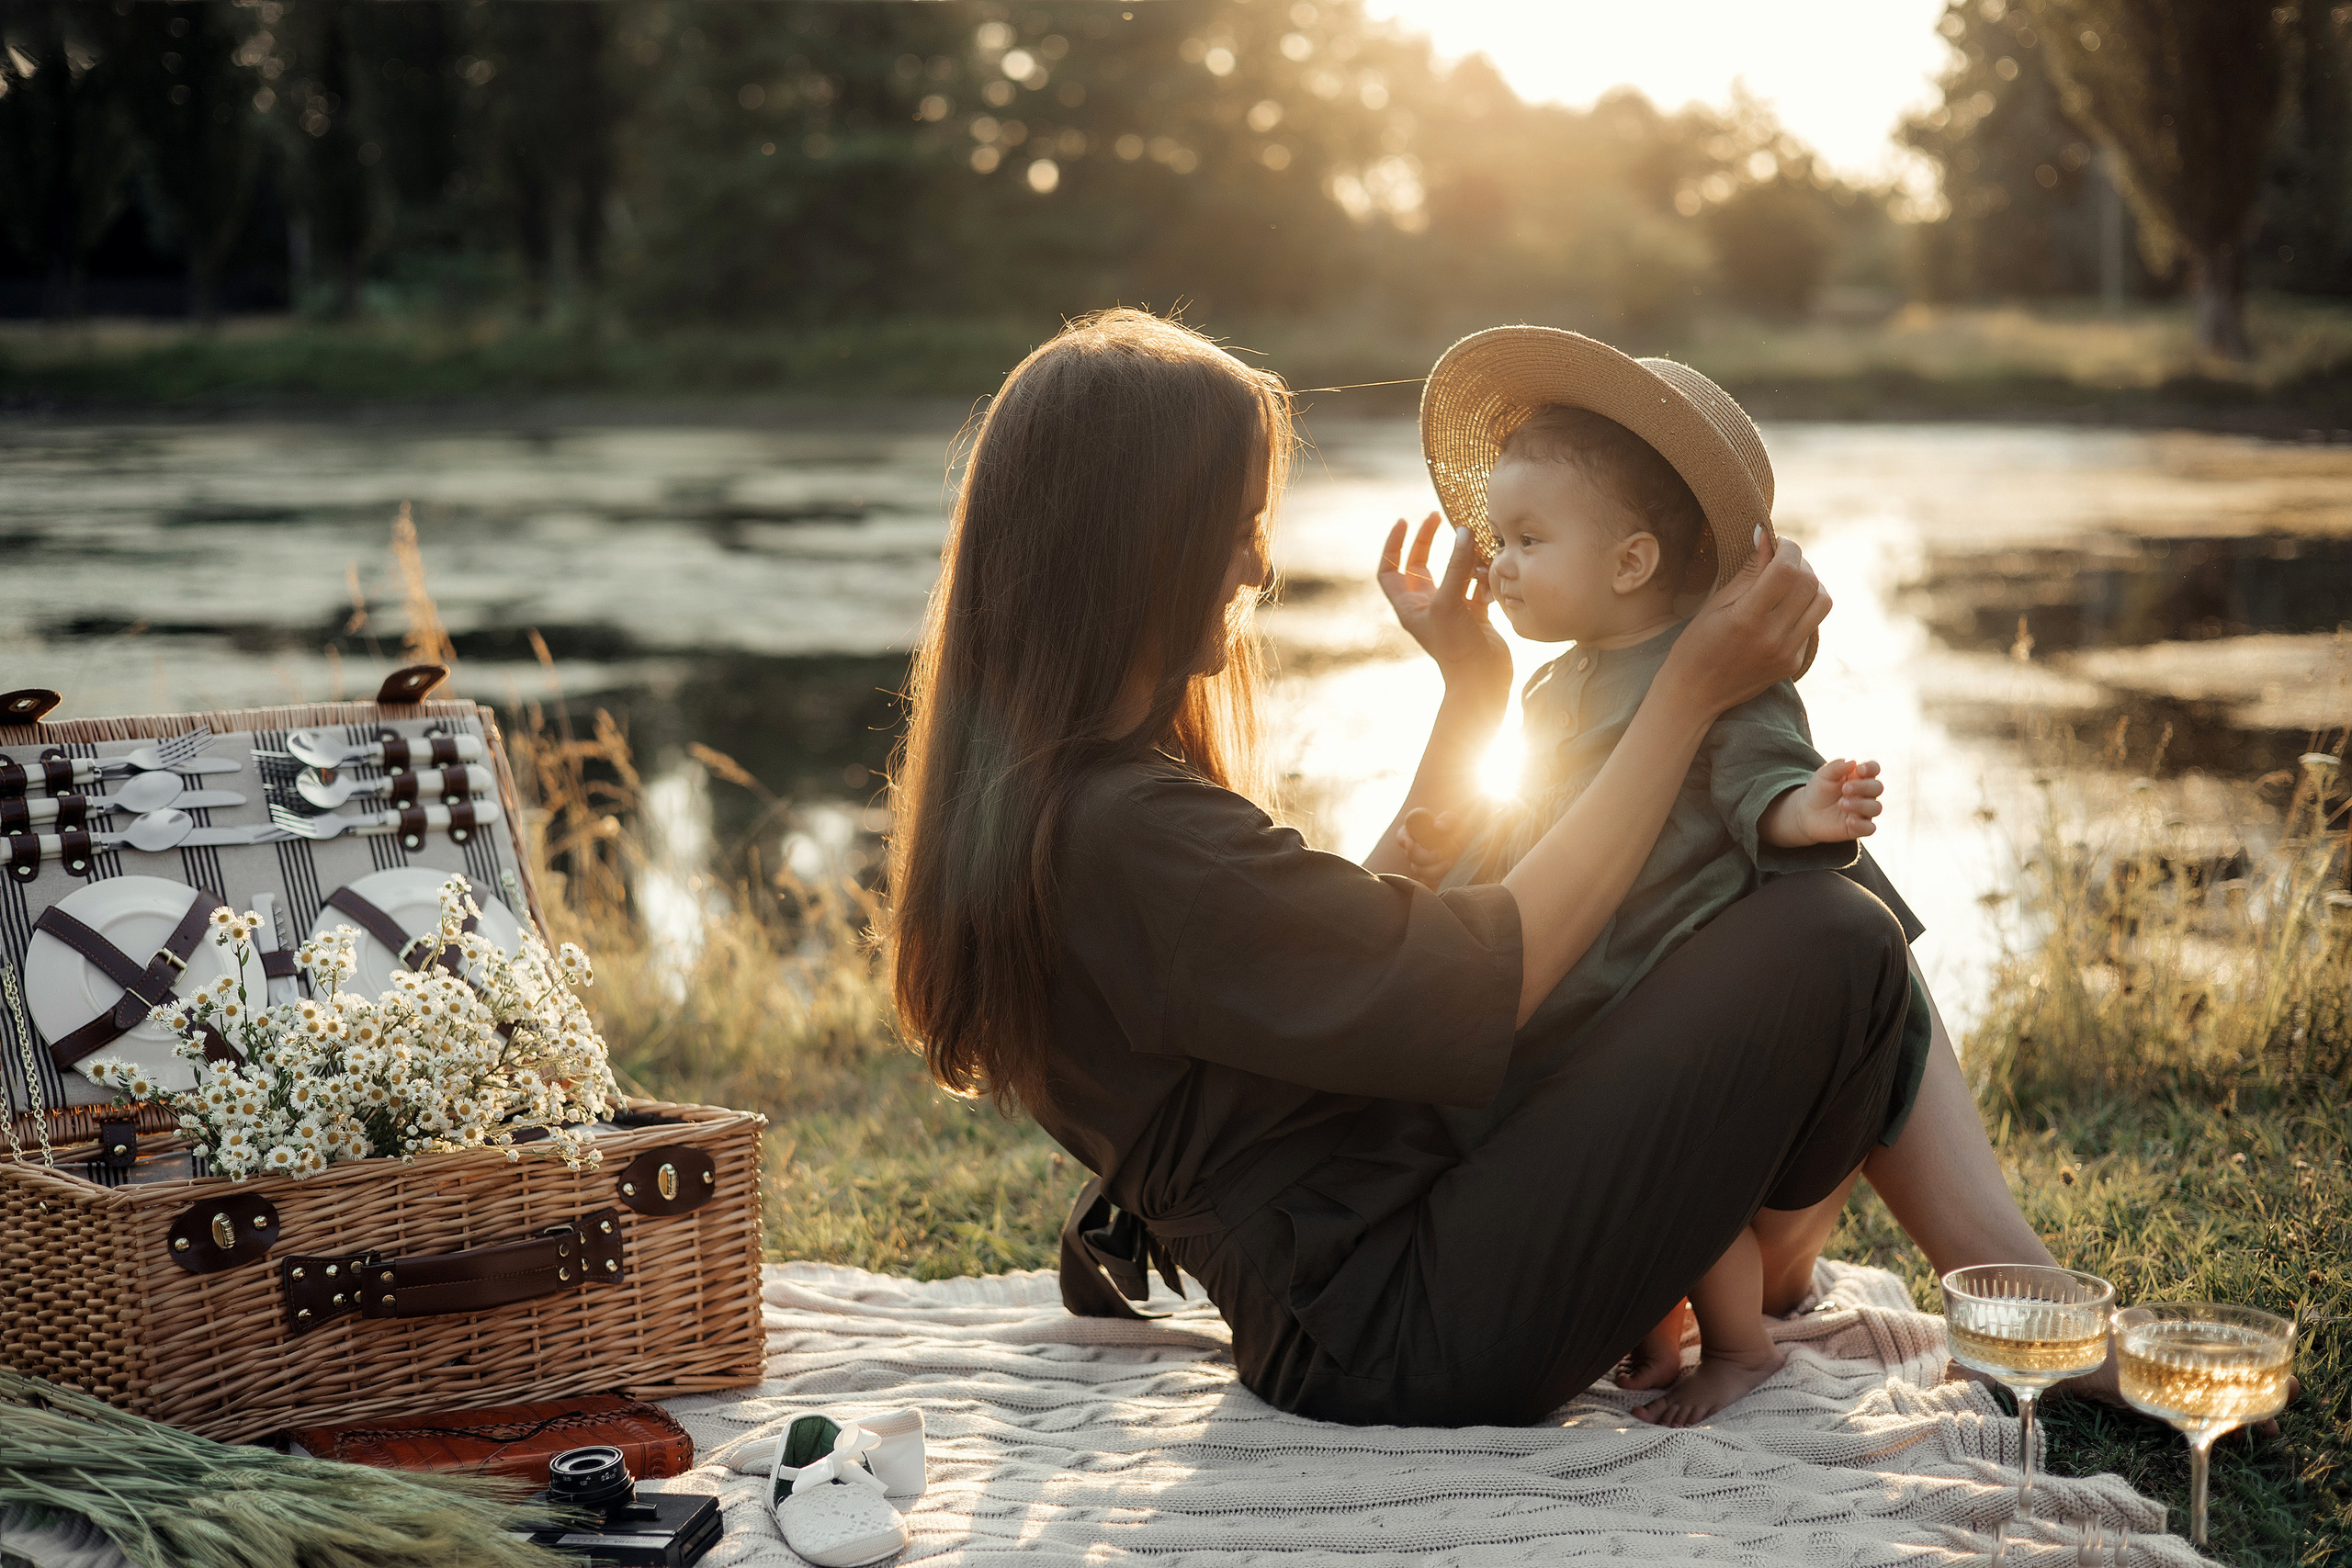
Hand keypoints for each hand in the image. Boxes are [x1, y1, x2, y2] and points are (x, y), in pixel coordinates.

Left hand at [1378, 513, 1511, 698]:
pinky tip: (1490, 576)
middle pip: (1419, 565)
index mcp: (1409, 605)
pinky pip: (1477, 586)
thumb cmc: (1456, 647)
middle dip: (1427, 540)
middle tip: (1440, 516)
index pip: (1389, 569)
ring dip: (1464, 558)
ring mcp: (1451, 610)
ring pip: (1453, 572)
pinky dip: (1484, 578)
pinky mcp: (1475, 614)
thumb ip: (1455, 566)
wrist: (1483, 681)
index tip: (1404, 521)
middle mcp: (1427, 606)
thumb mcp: (1449, 602)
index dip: (1392, 544)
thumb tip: (1462, 531)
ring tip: (1476, 543)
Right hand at [1394, 804, 1481, 885]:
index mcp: (1415, 833)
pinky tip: (1448, 873)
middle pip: (1411, 856)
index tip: (1410, 843)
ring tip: (1449, 863)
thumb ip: (1448, 819)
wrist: (1468, 847)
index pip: (1402, 836)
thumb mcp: (1456, 822)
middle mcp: (1415, 849)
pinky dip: (1436, 879)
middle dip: (1424, 857)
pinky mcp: (1428, 877)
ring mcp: (1420, 864)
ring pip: (1419, 870)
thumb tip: (1438, 826)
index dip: (1403, 840)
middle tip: (1440, 853)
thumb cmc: (1459, 831)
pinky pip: (1427, 881)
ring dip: (1433, 870)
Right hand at [1663, 529, 1830, 718]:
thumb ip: (1748, 571)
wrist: (1695, 694)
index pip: (1786, 569)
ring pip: (1822, 602)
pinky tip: (1783, 608)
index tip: (1777, 542)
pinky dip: (1804, 607)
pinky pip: (1813, 624)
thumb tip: (1767, 536)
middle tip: (1782, 558)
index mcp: (1748, 619)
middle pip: (1809, 582)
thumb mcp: (1715, 604)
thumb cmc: (1696, 645)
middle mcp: (1773, 637)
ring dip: (1810, 583)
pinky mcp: (1793, 663)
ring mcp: (1787, 653)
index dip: (1788, 548)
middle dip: (1800, 561)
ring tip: (1789, 581)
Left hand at [1778, 759, 1883, 843]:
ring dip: (1861, 805)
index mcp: (1859, 777)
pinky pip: (1870, 828)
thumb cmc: (1818, 790)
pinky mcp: (1858, 828)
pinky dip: (1862, 825)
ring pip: (1876, 807)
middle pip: (1877, 787)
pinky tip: (1849, 821)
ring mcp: (1863, 811)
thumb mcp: (1824, 775)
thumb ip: (1837, 767)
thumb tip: (1853, 761)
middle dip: (1863, 787)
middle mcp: (1865, 794)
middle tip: (1844, 788)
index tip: (1859, 770)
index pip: (1874, 769)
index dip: (1871, 768)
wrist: (1805, 812)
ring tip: (1841, 804)